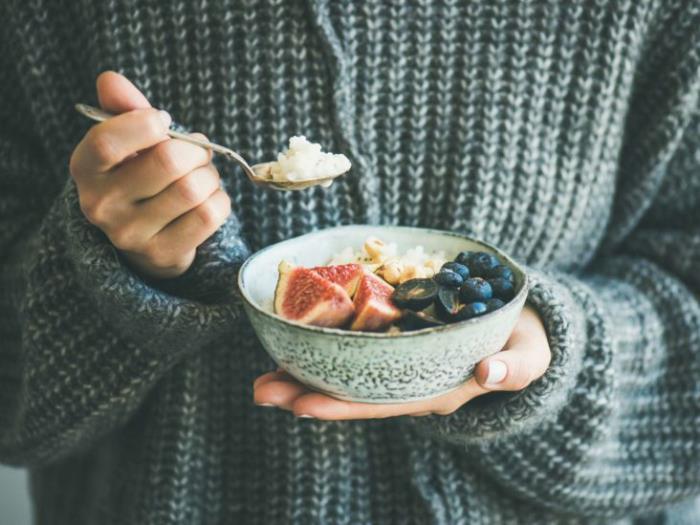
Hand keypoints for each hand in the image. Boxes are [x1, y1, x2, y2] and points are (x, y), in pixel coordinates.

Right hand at [69, 71, 230, 278]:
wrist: (146, 237)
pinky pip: (210, 214)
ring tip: (202, 177)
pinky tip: (208, 200)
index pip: (108, 141)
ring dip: (210, 176)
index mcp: (85, 169)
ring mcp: (131, 235)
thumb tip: (110, 79)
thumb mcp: (129, 142)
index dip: (146, 124)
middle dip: (196, 150)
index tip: (163, 122)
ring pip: (193, 189)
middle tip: (198, 153)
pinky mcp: (163, 254)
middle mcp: (101, 205)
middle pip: (168, 162)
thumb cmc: (140, 176)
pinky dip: (220, 200)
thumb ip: (124, 109)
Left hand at [253, 305, 550, 418]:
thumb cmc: (525, 344)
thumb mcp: (530, 355)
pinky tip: (296, 342)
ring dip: (304, 373)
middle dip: (306, 393)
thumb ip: (516, 366)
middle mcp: (411, 383)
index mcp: (436, 391)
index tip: (300, 406)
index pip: (382, 403)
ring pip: (347, 374)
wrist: (521, 328)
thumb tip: (491, 373)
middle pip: (352, 393)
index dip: (342, 406)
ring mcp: (401, 364)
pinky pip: (357, 350)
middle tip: (259, 389)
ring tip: (261, 374)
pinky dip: (325, 348)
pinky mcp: (398, 343)